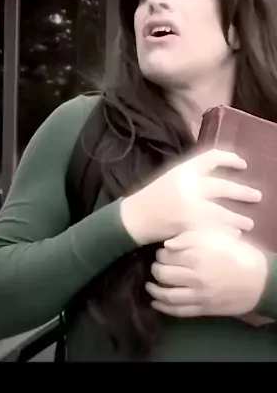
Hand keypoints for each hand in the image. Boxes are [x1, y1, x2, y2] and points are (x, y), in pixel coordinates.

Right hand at [120, 148, 261, 245]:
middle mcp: (188, 186)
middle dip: (243, 193)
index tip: (244, 164)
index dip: (230, 159)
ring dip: (238, 219)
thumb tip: (222, 171)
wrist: (134, 218)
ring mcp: (189, 208)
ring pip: (223, 213)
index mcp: (183, 170)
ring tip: (249, 223)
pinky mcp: (189, 227)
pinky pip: (214, 230)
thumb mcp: (172, 176)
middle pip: (223, 187)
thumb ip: (194, 172)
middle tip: (257, 196)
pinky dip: (226, 233)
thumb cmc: (153, 197)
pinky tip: (234, 235)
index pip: (212, 158)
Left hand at [145, 228, 268, 317]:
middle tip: (156, 266)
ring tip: (150, 285)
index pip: (165, 255)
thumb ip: (189, 237)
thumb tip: (166, 244)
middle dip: (155, 269)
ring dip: (154, 290)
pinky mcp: (203, 309)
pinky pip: (178, 311)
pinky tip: (156, 302)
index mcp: (196, 255)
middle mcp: (194, 277)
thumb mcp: (216, 236)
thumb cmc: (237, 253)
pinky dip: (163, 308)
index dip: (160, 254)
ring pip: (167, 295)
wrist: (259, 280)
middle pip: (162, 274)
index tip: (161, 253)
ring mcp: (198, 295)